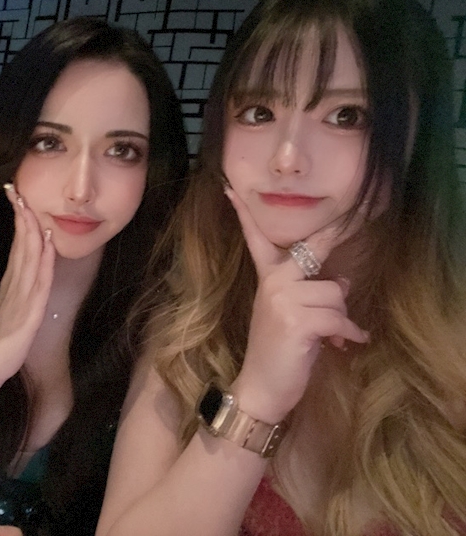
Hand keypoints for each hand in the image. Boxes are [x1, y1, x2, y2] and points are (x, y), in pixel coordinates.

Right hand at [0, 184, 54, 384]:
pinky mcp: (28, 313)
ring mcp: (21, 297)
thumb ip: (17, 285)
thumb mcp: (9, 305)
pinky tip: (47, 245)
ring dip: (31, 230)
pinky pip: (39, 282)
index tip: (14, 194)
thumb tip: (27, 264)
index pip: (16, 242)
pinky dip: (43, 261)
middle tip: (15, 188)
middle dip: (21, 215)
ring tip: (28, 205)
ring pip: (29, 257)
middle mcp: (14, 284)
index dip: (18, 217)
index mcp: (10, 281)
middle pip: (21, 243)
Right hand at [225, 187, 369, 422]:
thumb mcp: (291, 315)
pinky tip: (346, 344)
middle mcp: (272, 284)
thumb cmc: (280, 352)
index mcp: (266, 279)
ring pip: (335, 292)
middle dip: (332, 253)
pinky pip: (339, 317)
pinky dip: (349, 333)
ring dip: (342, 317)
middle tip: (345, 252)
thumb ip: (310, 293)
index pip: (255, 240)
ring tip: (335, 335)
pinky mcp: (297, 321)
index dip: (243, 215)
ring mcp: (283, 300)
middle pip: (314, 253)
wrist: (262, 388)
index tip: (228, 189)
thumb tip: (344, 282)